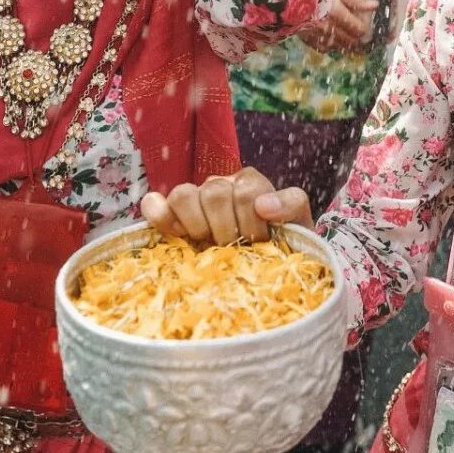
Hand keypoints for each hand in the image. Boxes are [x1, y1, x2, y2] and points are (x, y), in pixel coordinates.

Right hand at [140, 166, 312, 244]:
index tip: (259, 242)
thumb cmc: (281, 245)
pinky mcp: (172, 219)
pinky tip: (172, 230)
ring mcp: (195, 202)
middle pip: (215, 193)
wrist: (267, 269)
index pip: (246, 191)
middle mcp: (220, 186)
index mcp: (249, 183)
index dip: (252, 221)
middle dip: (227, 228)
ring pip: (184, 195)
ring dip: (198, 225)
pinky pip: (155, 205)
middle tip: (235, 246)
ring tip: (209, 244)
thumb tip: (264, 205)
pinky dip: (158, 214)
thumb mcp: (298, 222)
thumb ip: (291, 204)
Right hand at [299, 0, 377, 51]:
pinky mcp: (306, 37)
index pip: (358, 29)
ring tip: (350, 37)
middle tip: (361, 33)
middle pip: (350, 41)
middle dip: (358, 38)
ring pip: (338, 46)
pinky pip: (323, 47)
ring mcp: (315, 34)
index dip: (365, 28)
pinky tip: (333, 40)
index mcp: (335, 12)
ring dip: (346, 43)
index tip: (366, 23)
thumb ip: (356, 0)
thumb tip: (375, 5)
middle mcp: (326, 26)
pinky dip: (331, 45)